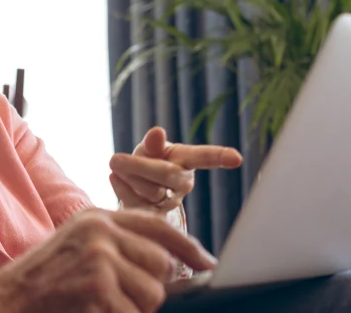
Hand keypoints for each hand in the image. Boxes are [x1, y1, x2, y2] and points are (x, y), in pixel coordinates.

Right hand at [0, 208, 216, 312]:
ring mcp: (99, 257)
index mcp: (97, 217)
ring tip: (102, 305)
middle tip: (120, 297)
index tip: (207, 263)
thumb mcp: (79, 244)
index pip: (157, 226)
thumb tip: (173, 261)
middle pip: (162, 264)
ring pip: (153, 292)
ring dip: (135, 308)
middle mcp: (100, 230)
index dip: (187, 246)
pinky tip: (92, 312)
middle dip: (152, 288)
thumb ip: (119, 242)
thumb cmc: (44, 280)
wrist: (6, 300)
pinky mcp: (97, 286)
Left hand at [109, 127, 241, 211]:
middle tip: (114, 159)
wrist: (136, 187)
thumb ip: (152, 143)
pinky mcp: (156, 218)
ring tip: (117, 167)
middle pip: (167, 175)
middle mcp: (184, 183)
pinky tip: (116, 179)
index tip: (236, 158)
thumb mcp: (148, 147)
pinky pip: (136, 203)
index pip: (205, 157)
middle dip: (138, 166)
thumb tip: (156, 133)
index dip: (221, 157)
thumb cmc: (147, 160)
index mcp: (187, 160)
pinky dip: (120, 189)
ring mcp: (171, 202)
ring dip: (127, 177)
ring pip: (149, 191)